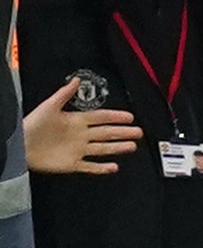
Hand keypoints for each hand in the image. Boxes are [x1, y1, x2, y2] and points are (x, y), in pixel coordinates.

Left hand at [23, 78, 140, 174]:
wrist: (19, 146)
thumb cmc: (31, 125)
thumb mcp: (49, 105)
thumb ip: (65, 93)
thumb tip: (77, 79)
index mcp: (76, 120)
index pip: (101, 117)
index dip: (116, 116)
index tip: (130, 117)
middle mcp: (80, 135)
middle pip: (107, 133)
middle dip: (123, 132)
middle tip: (139, 132)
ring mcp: (77, 150)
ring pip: (102, 149)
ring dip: (118, 148)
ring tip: (132, 146)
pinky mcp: (71, 164)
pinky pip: (90, 166)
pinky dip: (102, 168)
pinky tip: (114, 166)